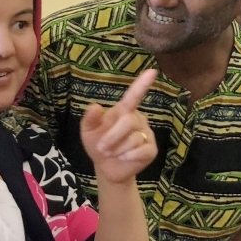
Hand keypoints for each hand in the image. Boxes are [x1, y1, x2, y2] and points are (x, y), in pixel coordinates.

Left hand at [81, 70, 158, 184]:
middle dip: (112, 136)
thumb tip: (95, 106)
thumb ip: (89, 119)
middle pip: (129, 121)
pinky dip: (129, 156)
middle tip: (101, 148)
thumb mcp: (88, 132)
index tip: (152, 72)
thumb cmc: (98, 144)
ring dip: (118, 149)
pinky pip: (142, 150)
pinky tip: (123, 158)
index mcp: (123, 111)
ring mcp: (146, 134)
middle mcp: (137, 119)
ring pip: (134, 139)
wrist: (106, 168)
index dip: (142, 84)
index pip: (133, 96)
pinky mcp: (151, 150)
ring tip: (111, 154)